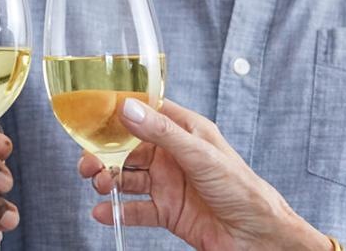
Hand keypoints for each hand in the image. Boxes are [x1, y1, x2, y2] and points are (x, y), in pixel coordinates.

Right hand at [77, 99, 330, 250]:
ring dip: (108, 180)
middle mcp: (174, 156)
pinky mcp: (168, 212)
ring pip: (128, 178)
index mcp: (185, 132)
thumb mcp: (199, 154)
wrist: (257, 236)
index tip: (93, 114)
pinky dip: (117, 211)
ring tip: (98, 185)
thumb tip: (128, 108)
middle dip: (104, 153)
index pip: (147, 112)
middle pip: (129, 148)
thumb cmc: (241, 188)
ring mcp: (169, 184)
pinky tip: (103, 212)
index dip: (119, 112)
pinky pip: (136, 209)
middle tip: (87, 163)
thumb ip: (161, 132)